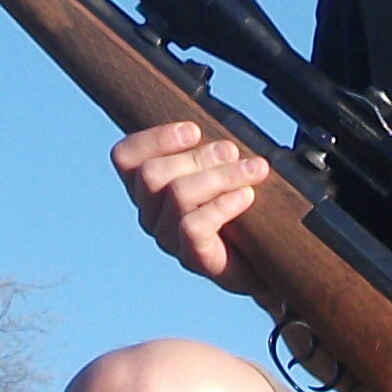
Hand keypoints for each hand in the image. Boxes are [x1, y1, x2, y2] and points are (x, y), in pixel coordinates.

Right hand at [111, 121, 270, 291]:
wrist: (266, 261)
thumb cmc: (241, 211)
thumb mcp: (222, 173)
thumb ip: (211, 151)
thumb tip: (223, 135)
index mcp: (150, 186)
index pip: (125, 156)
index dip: (154, 138)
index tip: (193, 131)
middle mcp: (151, 212)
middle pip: (151, 174)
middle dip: (196, 156)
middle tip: (232, 151)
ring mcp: (169, 237)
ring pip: (178, 195)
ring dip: (220, 175)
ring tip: (253, 170)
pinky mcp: (192, 257)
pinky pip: (194, 225)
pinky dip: (223, 205)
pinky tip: (246, 197)